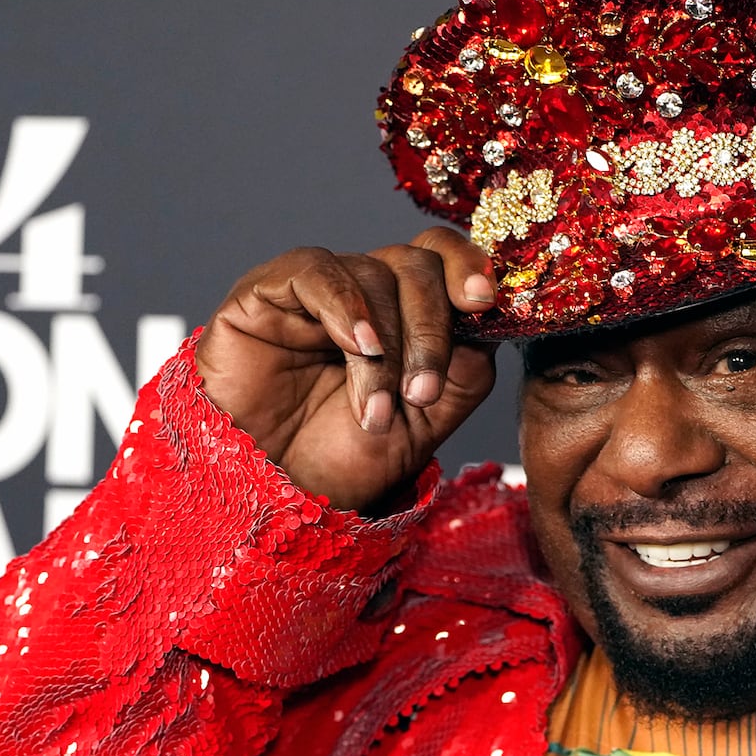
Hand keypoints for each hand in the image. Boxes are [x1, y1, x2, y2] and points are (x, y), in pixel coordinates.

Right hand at [195, 227, 498, 512]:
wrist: (279, 494)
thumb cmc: (347, 459)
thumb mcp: (427, 420)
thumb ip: (465, 365)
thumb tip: (490, 315)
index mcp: (405, 314)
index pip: (444, 260)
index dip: (468, 267)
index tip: (484, 302)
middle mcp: (364, 293)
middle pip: (417, 264)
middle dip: (431, 330)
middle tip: (421, 393)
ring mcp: (316, 291)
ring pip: (372, 274)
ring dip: (386, 346)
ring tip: (376, 409)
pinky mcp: (265, 293)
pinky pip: (314, 270)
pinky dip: (345, 306)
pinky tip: (358, 346)